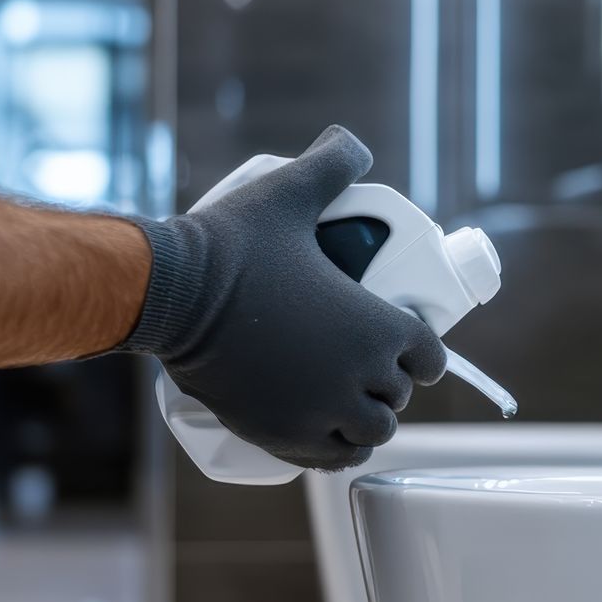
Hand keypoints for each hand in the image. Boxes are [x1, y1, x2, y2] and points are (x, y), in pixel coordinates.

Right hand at [119, 126, 445, 469]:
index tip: (400, 340)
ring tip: (346, 400)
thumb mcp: (289, 193)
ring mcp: (322, 413)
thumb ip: (330, 163)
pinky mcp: (284, 437)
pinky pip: (333, 459)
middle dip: (387, 382)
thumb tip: (351, 142)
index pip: (430, 356)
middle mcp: (361, 378)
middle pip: (397, 397)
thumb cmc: (233, 245)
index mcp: (379, 327)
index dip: (420, 350)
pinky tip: (331, 434)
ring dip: (366, 420)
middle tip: (360, 363)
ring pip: (371, 433)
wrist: (171, 294)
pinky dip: (339, 449)